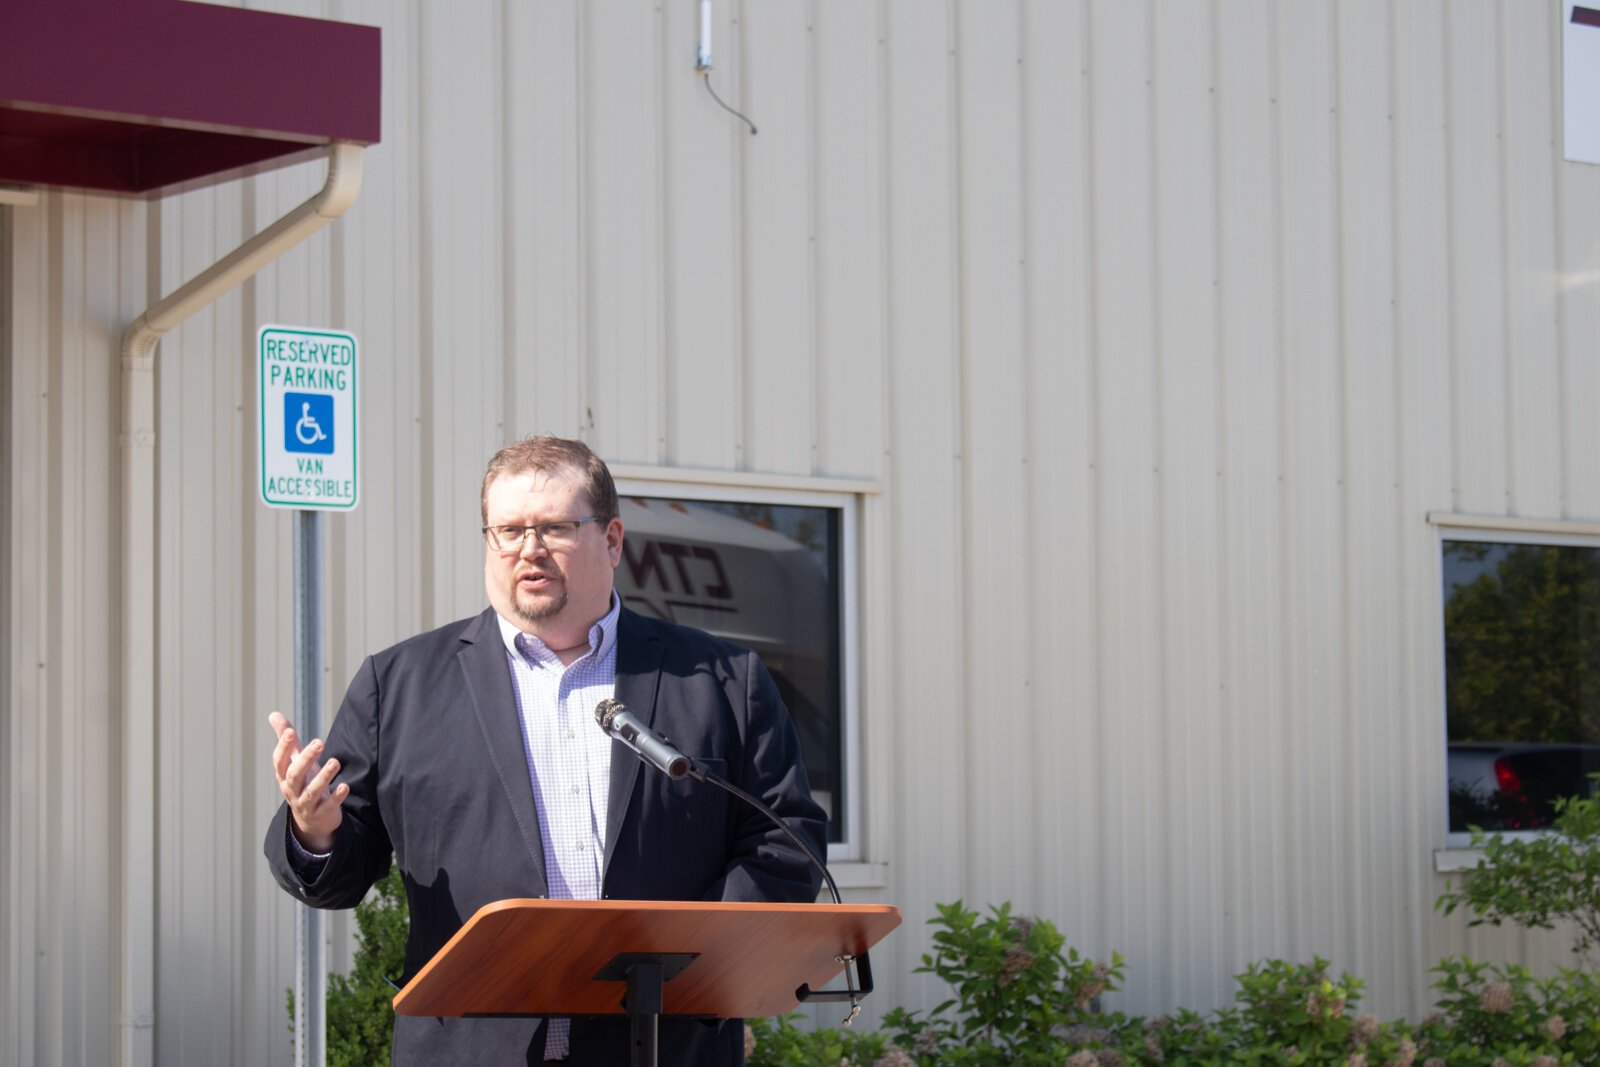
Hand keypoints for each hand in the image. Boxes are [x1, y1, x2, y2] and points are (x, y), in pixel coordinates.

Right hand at [268, 710, 347, 852]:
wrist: (310, 820)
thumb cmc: (303, 782)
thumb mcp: (294, 761)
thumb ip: (286, 739)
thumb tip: (273, 714)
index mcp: (284, 776)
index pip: (280, 761)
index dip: (283, 747)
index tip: (291, 731)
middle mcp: (292, 790)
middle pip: (295, 775)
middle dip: (306, 759)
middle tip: (319, 742)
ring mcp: (305, 804)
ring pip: (311, 792)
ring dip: (323, 777)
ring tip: (335, 762)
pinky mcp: (321, 814)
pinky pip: (327, 807)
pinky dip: (336, 798)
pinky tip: (345, 786)